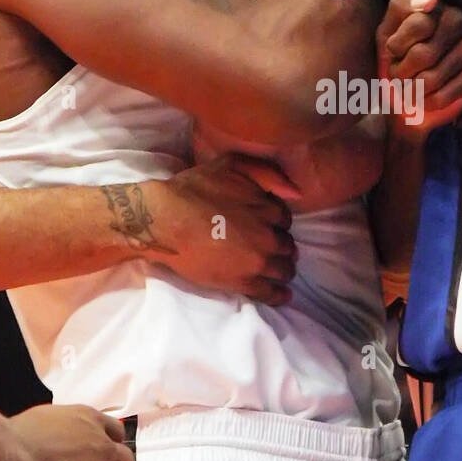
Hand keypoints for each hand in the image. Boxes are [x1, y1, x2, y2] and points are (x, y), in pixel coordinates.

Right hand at [147, 154, 297, 304]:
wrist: (166, 220)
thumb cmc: (192, 190)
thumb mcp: (230, 165)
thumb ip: (265, 173)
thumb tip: (295, 192)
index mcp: (267, 208)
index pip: (284, 220)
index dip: (277, 224)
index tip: (271, 228)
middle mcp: (268, 236)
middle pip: (287, 246)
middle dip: (283, 248)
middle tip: (275, 251)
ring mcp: (257, 261)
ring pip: (283, 270)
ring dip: (283, 270)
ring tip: (280, 273)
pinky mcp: (242, 282)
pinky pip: (270, 292)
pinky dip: (279, 295)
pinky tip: (283, 295)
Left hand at [377, 0, 461, 137]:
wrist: (407, 82)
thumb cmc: (397, 48)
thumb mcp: (389, 23)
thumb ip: (404, 7)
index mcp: (439, 6)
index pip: (419, 26)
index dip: (397, 45)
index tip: (392, 50)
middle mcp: (461, 22)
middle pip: (423, 55)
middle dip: (401, 70)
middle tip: (398, 73)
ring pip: (431, 79)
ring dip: (411, 89)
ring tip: (409, 85)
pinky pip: (444, 96)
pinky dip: (426, 102)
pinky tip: (422, 98)